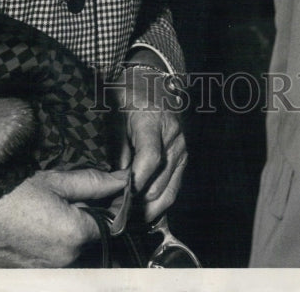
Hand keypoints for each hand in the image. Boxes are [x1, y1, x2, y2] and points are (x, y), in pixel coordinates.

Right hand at [0, 167, 127, 267]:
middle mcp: (63, 261)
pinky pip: (47, 261)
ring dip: (64, 233)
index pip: (110, 226)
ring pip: (68, 251)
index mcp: (74, 235)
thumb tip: (122, 181)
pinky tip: (30, 227)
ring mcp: (44, 273)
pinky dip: (45, 245)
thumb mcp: (54, 180)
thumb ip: (93, 183)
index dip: (109, 208)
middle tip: (63, 199)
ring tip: (42, 212)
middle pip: (88, 239)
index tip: (104, 195)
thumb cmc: (6, 194)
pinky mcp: (25, 277)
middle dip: (84, 219)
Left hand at [112, 63, 187, 223]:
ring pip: (168, 191)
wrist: (152, 82)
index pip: (150, 158)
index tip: (122, 198)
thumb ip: (116, 147)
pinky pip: (174, 187)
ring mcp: (181, 148)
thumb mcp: (115, 116)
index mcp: (153, 121)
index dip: (136, 182)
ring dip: (148, 207)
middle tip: (116, 215)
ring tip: (128, 217)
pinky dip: (159, 202)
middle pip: (159, 181)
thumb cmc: (129, 96)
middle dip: (137, 202)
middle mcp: (172, 137)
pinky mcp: (184, 157)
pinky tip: (143, 210)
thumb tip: (116, 180)